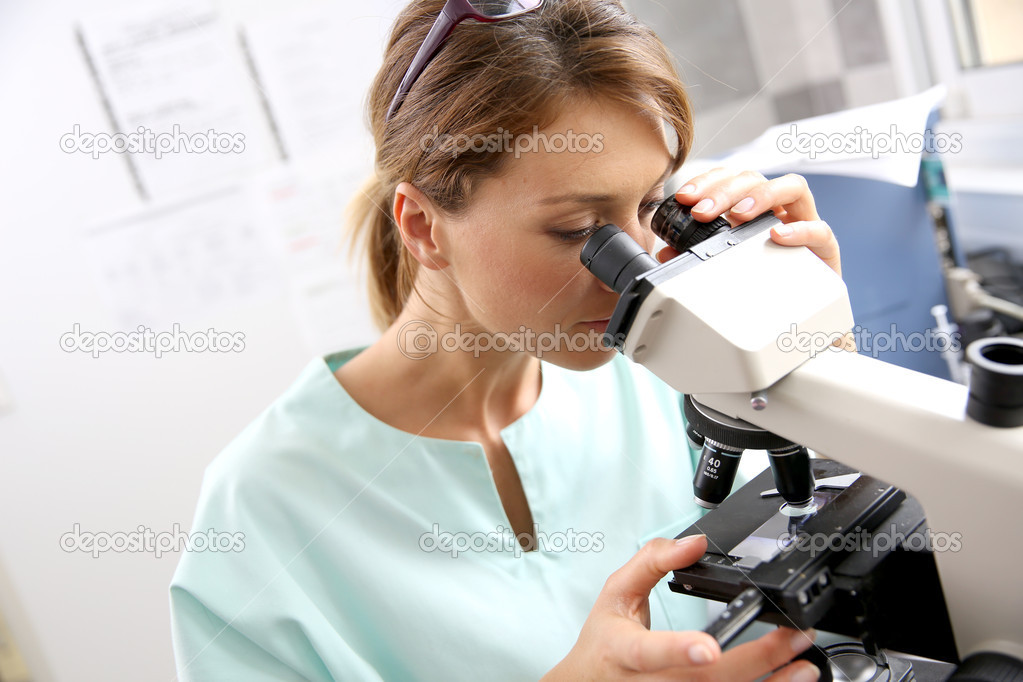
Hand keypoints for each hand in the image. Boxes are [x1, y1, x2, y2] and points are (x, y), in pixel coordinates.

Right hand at [541, 535, 820, 680]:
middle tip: (793, 639)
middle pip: (705, 680)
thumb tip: (694, 541)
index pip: (650, 652)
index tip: (708, 648)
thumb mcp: (615, 593)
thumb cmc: (605, 644)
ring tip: (804, 666)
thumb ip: (653, 561)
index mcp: (625, 651)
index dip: (680, 650)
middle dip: (755, 660)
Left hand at [656, 168, 841, 276]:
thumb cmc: (764, 280)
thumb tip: (665, 253)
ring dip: (762, 196)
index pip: (731, 178)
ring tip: (738, 215)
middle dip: (725, 191)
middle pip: (756, 179)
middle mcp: (779, 208)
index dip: (708, 181)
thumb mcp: (724, 264)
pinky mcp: (824, 248)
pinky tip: (778, 235)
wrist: (803, 313)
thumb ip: (695, 255)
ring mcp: (804, 223)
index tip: (685, 197)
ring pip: (793, 187)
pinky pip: (820, 230)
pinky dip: (800, 229)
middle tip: (702, 211)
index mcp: (753, 206)